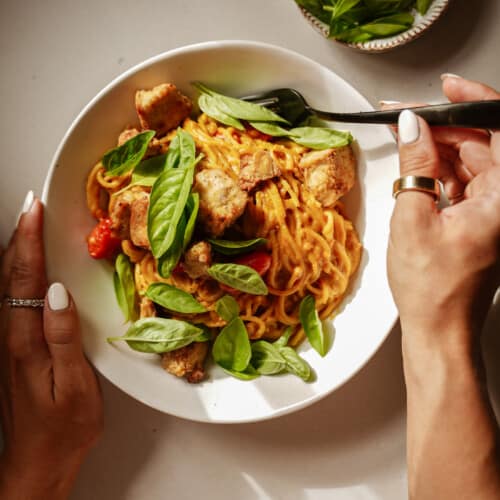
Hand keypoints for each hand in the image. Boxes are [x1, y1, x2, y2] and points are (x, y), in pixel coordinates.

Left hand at [0, 194, 102, 499]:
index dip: (30, 241)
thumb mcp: (74, 385)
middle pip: (9, 275)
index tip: (35, 210)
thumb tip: (58, 293)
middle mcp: (9, 336)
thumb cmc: (64, 427)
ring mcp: (7, 342)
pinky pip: (10, 299)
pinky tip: (25, 268)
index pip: (26, 278)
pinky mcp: (11, 349)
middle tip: (31, 206)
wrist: (37, 460)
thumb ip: (64, 337)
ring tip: (27, 225)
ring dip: (16, 251)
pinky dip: (17, 273)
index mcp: (24, 340)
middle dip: (19, 236)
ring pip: (6, 285)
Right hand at [387, 76, 499, 344]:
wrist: (439, 327)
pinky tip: (413, 165)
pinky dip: (436, 170)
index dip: (472, 100)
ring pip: (468, 160)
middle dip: (441, 125)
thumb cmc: (432, 287)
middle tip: (404, 116)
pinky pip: (461, 181)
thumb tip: (411, 125)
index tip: (445, 87)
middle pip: (480, 142)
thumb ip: (415, 165)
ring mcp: (493, 209)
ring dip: (435, 148)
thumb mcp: (414, 217)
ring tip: (402, 139)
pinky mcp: (478, 218)